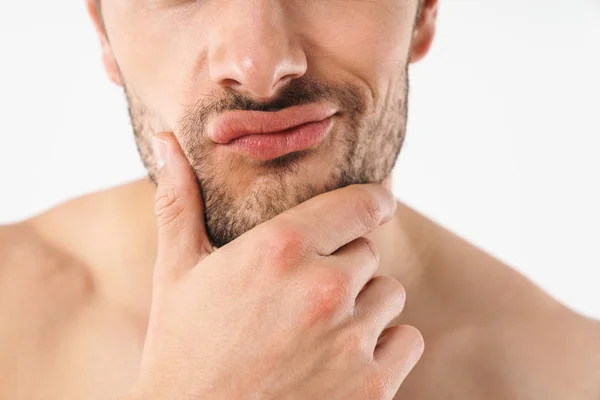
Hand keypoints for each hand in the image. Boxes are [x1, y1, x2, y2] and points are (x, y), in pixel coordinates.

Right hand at [128, 132, 423, 399]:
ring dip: (364, 307)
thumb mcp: (176, 273)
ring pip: (389, 296)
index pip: (359, 204)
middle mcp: (322, 289)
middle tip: (304, 294)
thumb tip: (166, 143)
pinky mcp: (372, 387)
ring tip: (319, 330)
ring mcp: (350, 340)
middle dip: (343, 266)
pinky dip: (385, 347)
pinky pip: (407, 340)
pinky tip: (342, 361)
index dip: (371, 202)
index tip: (378, 203)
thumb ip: (179, 202)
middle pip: (367, 253)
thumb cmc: (183, 351)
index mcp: (279, 250)